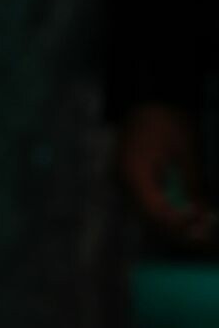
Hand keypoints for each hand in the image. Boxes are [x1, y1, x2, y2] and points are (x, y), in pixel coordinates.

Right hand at [118, 102, 215, 243]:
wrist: (148, 96)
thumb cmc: (168, 119)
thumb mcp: (188, 150)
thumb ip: (195, 183)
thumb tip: (203, 212)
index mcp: (135, 174)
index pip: (156, 213)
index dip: (180, 224)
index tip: (201, 223)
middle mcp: (123, 182)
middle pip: (149, 218)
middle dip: (177, 228)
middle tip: (204, 231)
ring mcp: (123, 181)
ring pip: (147, 213)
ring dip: (172, 221)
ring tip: (198, 223)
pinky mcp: (129, 178)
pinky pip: (146, 202)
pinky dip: (165, 208)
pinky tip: (184, 208)